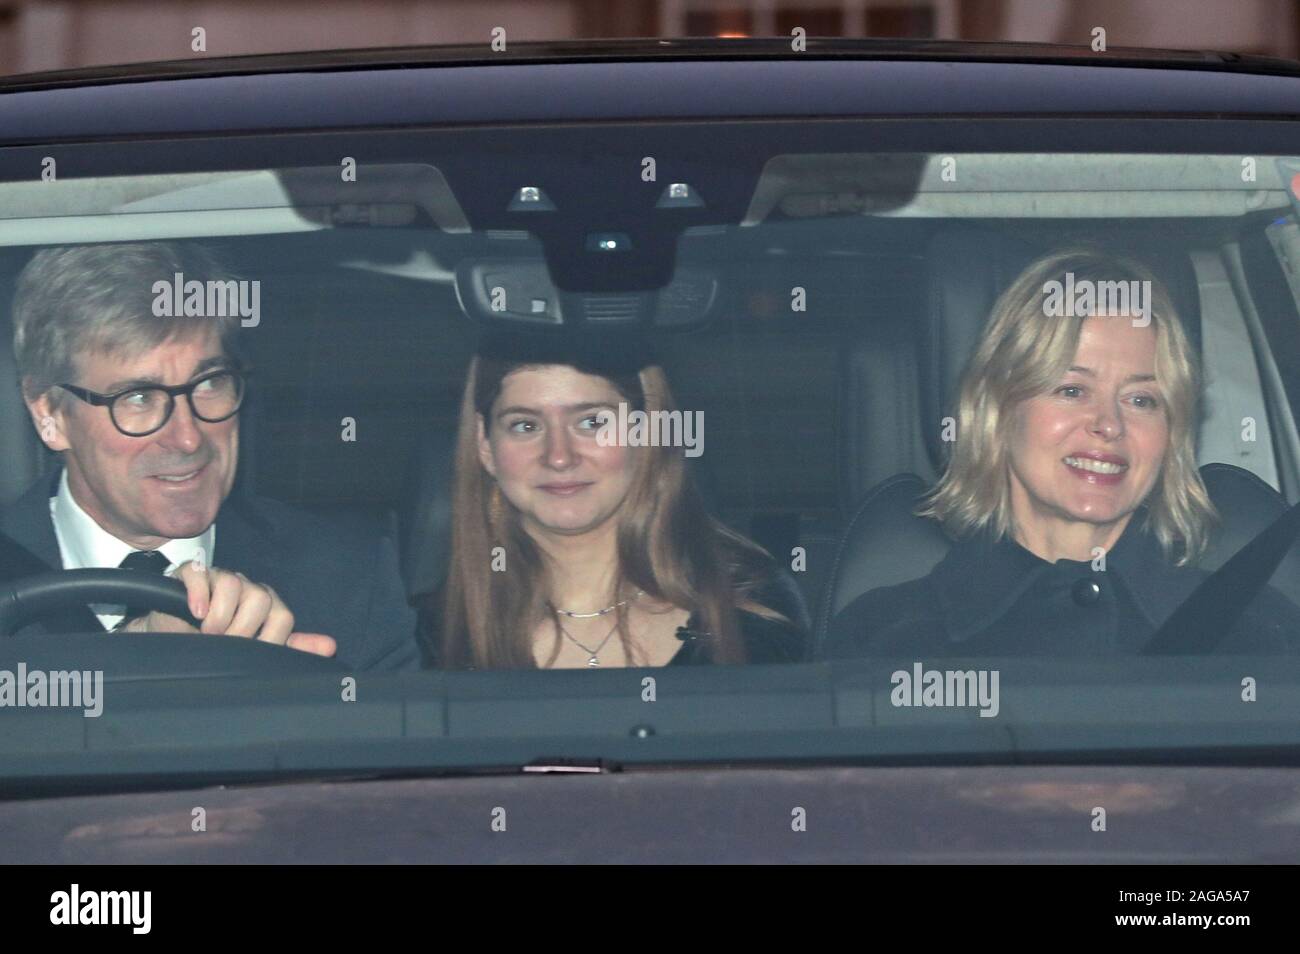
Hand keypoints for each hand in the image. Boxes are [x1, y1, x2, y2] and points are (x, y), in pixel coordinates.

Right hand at [122, 561, 336, 657]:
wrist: (172, 637)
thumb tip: (330, 646)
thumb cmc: (215, 644)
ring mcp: (219, 577)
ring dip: (219, 617)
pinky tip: (194, 612)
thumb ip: (290, 648)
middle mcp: (247, 588)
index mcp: (267, 605)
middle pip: (261, 599)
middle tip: (224, 644)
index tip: (247, 653)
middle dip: (242, 630)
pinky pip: (200, 573)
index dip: (267, 640)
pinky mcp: (190, 573)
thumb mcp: (254, 650)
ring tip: (206, 634)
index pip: (283, 617)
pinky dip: (199, 594)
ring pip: (233, 584)